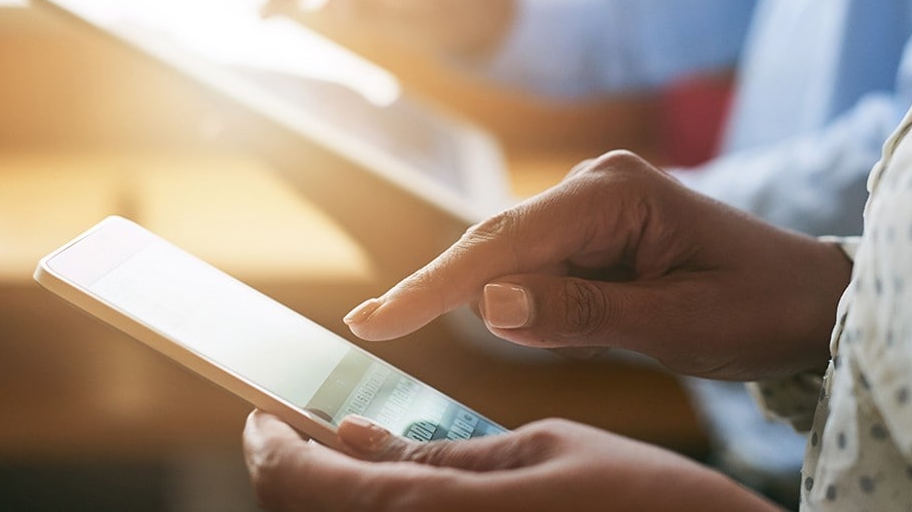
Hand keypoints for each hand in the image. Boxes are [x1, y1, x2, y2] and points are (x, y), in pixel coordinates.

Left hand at [243, 410, 779, 511]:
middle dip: (295, 471)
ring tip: (356, 452)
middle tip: (307, 428)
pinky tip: (403, 490)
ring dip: (331, 496)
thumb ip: (440, 453)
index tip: (264, 410)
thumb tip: (357, 435)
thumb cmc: (647, 505)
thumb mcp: (544, 449)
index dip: (267, 444)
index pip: (297, 484)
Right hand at [345, 150, 851, 379]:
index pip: (503, 241)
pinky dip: (528, 302)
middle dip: (442, 290)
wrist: (811, 299)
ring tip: (556, 326)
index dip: (433, 285)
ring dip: (501, 303)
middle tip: (375, 327)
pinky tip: (560, 322)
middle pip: (494, 242)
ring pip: (512, 258)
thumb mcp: (675, 326)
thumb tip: (489, 304)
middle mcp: (594, 186)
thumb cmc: (758, 307)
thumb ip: (582, 316)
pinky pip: (540, 268)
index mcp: (616, 192)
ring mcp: (593, 206)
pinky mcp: (596, 231)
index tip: (373, 321)